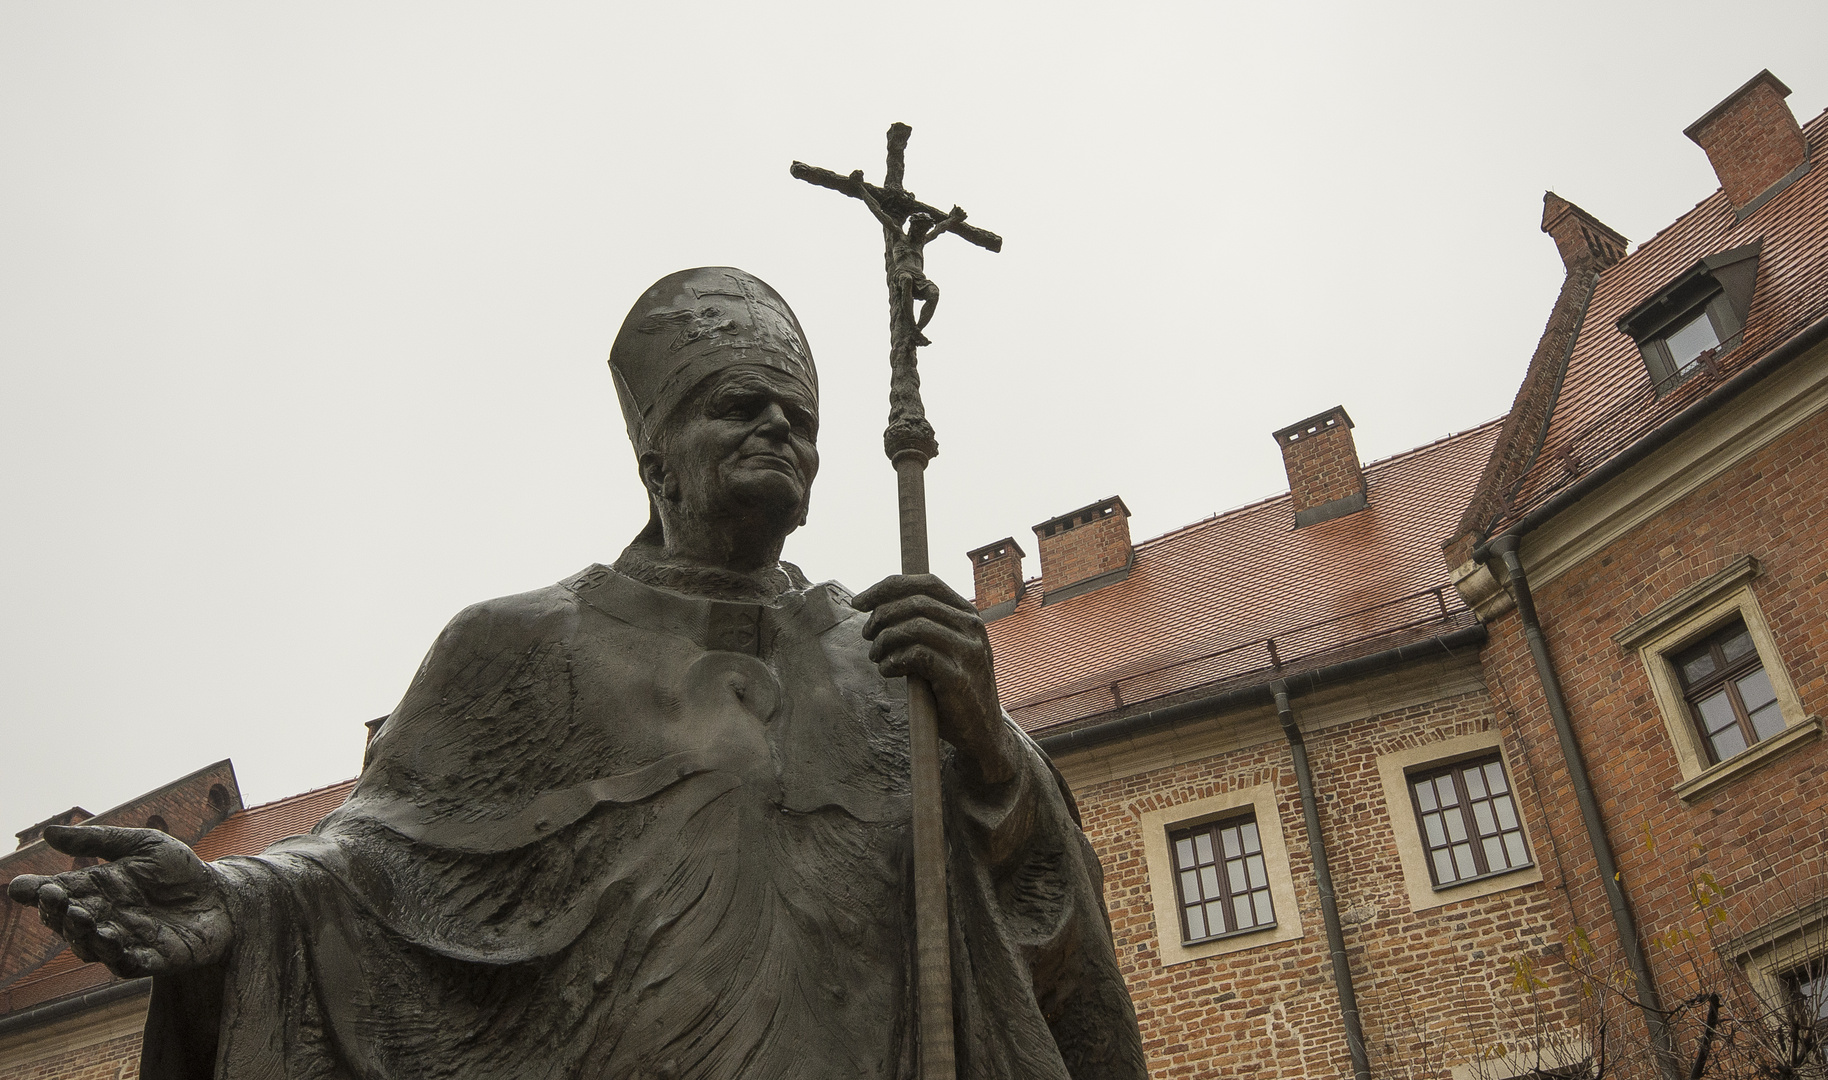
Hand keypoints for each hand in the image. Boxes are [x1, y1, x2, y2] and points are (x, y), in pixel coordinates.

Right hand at [7, 825, 230, 977]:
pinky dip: (116, 956)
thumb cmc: (180, 870)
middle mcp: (104, 919)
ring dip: (81, 935)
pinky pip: (127, 964)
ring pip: (91, 947)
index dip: (38, 893)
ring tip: (80, 917)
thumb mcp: (143, 844)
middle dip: (57, 913)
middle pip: (68, 923)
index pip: (59, 894)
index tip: (23, 888)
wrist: (224, 895)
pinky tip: (111, 942)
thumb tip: (46, 833)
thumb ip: (98, 840)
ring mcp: (125, 942)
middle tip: (54, 898)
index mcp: (97, 890)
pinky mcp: (151, 960)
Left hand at [856, 574, 1019, 783]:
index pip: (926, 583)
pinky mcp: (958, 677)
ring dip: (884, 640)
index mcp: (968, 614)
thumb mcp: (945, 647)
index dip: (887, 587)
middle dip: (880, 615)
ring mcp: (968, 651)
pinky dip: (893, 661)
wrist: (982, 730)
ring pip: (913, 626)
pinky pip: (915, 656)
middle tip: (867, 635)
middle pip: (915, 602)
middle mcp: (972, 626)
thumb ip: (924, 625)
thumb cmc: (953, 687)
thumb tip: (878, 606)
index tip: (858, 602)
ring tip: (876, 656)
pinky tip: (887, 670)